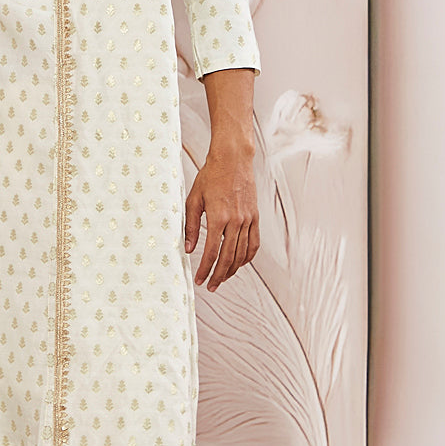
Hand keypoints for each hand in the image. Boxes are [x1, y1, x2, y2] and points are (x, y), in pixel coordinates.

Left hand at [184, 143, 258, 291]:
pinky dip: (248, 257)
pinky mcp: (256, 217)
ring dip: (233, 270)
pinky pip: (254, 243)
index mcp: (219, 217)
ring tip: (222, 279)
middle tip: (210, 286)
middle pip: (229, 257)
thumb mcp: (193, 200)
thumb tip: (188, 249)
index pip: (212, 252)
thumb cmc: (210, 176)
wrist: (233, 159)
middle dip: (219, 275)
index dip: (205, 269)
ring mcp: (249, 219)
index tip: (199, 280)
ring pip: (243, 253)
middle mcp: (236, 221)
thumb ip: (190, 226)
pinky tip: (239, 263)